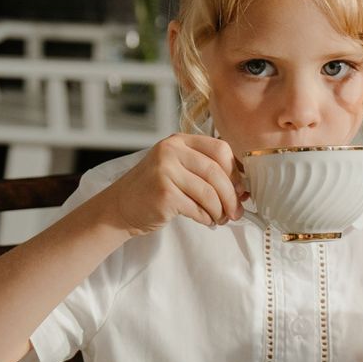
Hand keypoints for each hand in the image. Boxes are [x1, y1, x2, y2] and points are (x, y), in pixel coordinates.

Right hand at [101, 134, 244, 234]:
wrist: (120, 207)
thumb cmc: (154, 189)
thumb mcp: (177, 168)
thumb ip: (205, 170)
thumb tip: (242, 189)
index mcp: (179, 141)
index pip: (220, 149)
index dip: (235, 171)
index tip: (240, 188)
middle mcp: (171, 151)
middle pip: (216, 172)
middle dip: (231, 196)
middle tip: (236, 211)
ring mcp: (165, 171)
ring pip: (209, 193)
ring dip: (220, 210)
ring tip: (221, 218)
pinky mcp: (164, 194)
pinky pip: (197, 208)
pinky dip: (206, 218)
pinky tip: (206, 220)